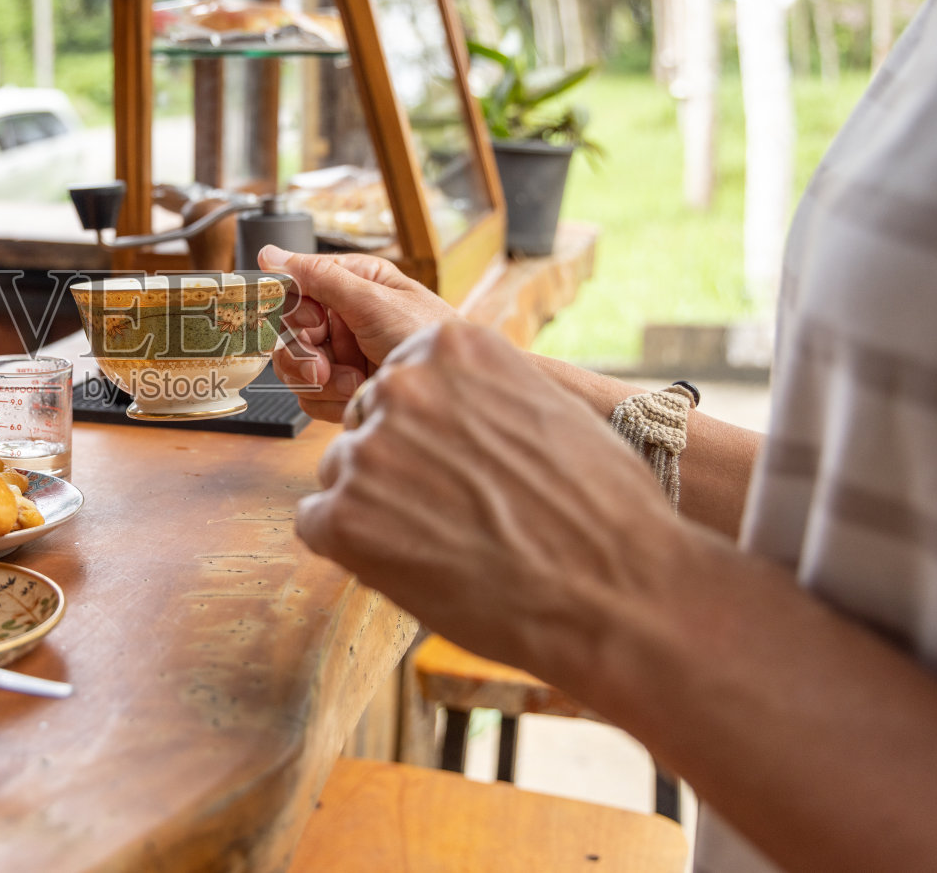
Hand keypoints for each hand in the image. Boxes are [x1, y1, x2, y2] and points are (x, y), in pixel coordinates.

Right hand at [257, 245, 453, 421]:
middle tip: (322, 366)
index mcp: (353, 283)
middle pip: (289, 331)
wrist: (451, 393)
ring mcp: (342, 354)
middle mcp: (344, 317)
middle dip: (304, 353)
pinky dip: (328, 399)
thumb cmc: (428, 337)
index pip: (298, 288)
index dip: (296, 309)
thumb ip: (321, 277)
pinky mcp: (343, 388)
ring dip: (319, 379)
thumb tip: (271, 254)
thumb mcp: (374, 301)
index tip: (313, 322)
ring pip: (294, 366)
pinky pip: (309, 395)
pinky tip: (355, 394)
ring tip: (350, 381)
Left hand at [297, 320, 682, 679]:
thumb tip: (446, 402)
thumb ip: (477, 391)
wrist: (619, 590)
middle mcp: (398, 385)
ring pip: (341, 475)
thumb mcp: (542, 404)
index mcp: (447, 345)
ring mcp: (367, 450)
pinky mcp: (343, 516)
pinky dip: (352, 547)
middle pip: (364, 425)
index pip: (399, 382)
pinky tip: (409, 563)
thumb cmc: (598, 506)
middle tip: (449, 510)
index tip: (453, 463)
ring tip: (445, 543)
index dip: (424, 431)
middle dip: (394, 465)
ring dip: (376, 507)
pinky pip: (317, 523)